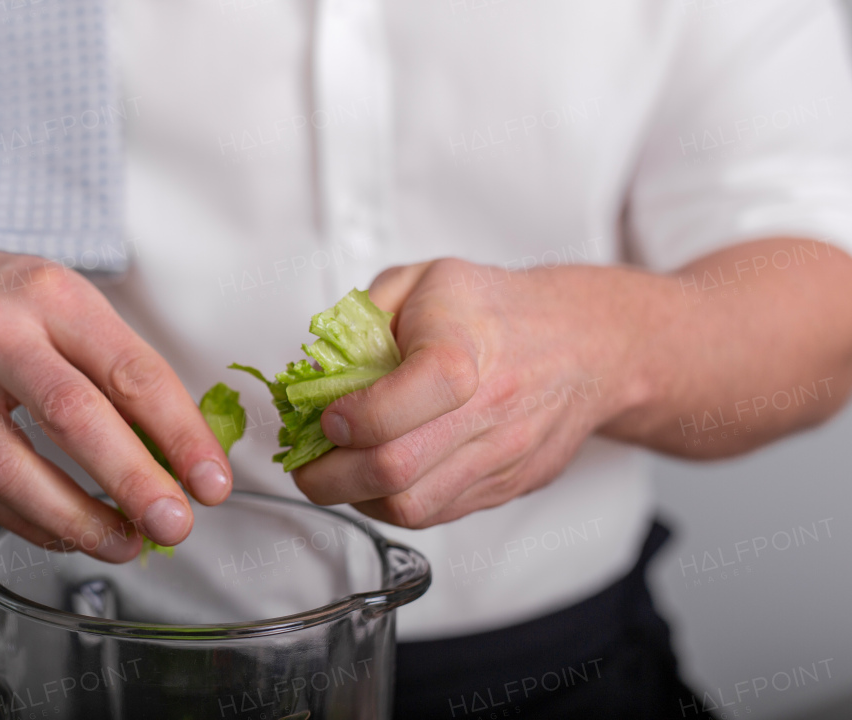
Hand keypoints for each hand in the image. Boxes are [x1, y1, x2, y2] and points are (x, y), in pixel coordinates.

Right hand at [0, 238, 232, 560]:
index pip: (130, 370)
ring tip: (125, 544)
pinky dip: (28, 522)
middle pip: (72, 415)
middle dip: (133, 481)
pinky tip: (66, 535)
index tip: (212, 481)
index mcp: (51, 294)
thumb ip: (120, 369)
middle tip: (175, 524)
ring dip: (77, 520)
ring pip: (12, 467)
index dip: (180, 433)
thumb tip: (182, 453)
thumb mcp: (66, 305)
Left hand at [292, 258, 656, 528]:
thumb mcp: (423, 281)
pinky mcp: (504, 487)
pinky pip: (435, 516)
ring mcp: (500, 456)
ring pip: (411, 507)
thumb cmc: (497, 310)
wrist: (587, 345)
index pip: (397, 405)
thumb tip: (318, 370)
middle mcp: (489, 410)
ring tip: (338, 473)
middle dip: (330, 476)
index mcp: (463, 349)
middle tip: (307, 463)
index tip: (327, 415)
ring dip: (357, 498)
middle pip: (395, 470)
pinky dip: (392, 505)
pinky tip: (377, 479)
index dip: (349, 419)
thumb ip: (362, 318)